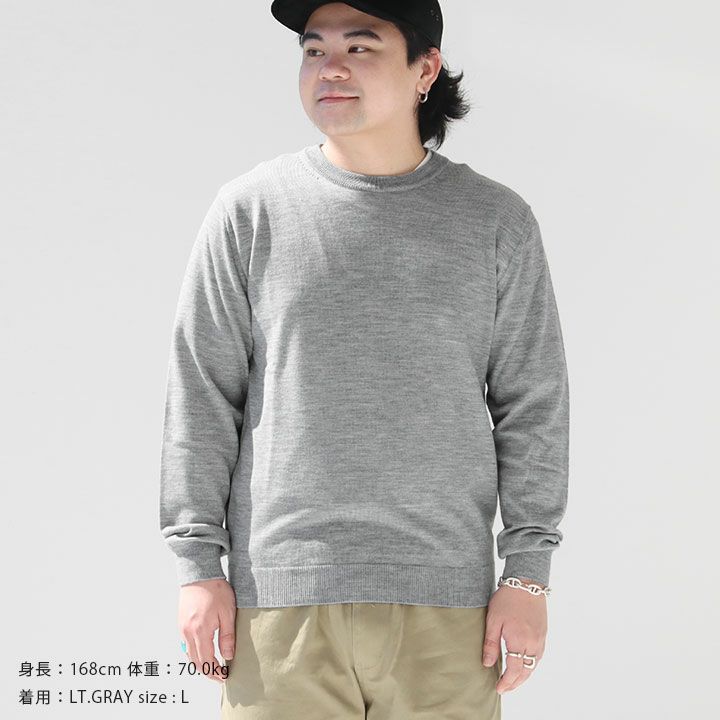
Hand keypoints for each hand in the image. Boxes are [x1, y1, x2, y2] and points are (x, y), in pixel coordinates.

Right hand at [178, 578, 236, 683]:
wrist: (200, 574)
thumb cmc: (215, 590)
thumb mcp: (227, 613)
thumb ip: (227, 637)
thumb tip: (228, 656)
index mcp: (200, 631)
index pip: (206, 662)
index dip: (215, 673)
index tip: (224, 677)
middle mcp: (188, 633)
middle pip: (195, 662)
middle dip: (207, 673)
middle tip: (219, 676)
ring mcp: (182, 628)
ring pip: (189, 655)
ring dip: (199, 664)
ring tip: (213, 667)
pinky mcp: (180, 623)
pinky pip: (185, 645)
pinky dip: (193, 653)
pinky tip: (203, 652)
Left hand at [482, 577, 546, 694]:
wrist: (527, 583)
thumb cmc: (508, 599)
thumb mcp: (493, 620)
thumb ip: (490, 643)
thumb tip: (487, 664)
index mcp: (519, 641)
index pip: (514, 670)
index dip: (507, 682)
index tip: (499, 689)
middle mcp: (533, 644)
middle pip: (526, 671)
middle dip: (516, 683)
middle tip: (505, 688)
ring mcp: (540, 639)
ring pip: (534, 665)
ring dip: (525, 675)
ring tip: (513, 680)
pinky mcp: (543, 633)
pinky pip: (539, 655)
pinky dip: (531, 664)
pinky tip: (524, 663)